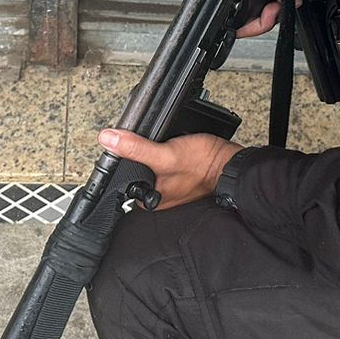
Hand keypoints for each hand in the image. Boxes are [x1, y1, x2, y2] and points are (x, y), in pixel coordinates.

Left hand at [98, 128, 241, 210]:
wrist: (231, 164)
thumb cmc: (203, 164)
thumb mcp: (165, 155)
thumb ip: (136, 149)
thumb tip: (108, 139)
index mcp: (148, 199)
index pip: (122, 178)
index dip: (120, 158)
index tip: (124, 143)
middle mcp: (157, 197)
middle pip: (135, 170)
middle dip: (138, 153)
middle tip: (152, 141)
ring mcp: (169, 187)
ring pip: (149, 165)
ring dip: (150, 151)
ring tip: (162, 142)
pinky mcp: (178, 176)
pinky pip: (162, 162)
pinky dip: (163, 152)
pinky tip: (170, 145)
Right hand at [235, 0, 300, 39]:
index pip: (232, 10)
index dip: (248, 23)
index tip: (266, 19)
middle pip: (245, 15)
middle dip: (263, 19)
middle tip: (276, 12)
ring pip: (259, 11)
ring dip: (274, 12)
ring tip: (285, 4)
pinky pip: (270, 2)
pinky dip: (280, 4)